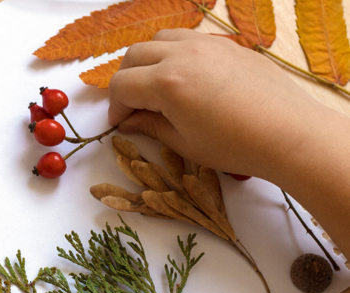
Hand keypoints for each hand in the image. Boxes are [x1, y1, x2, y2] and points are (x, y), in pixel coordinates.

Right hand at [108, 28, 349, 258]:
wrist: (287, 133)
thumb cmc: (234, 146)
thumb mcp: (183, 143)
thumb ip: (150, 126)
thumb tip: (129, 121)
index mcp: (166, 83)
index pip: (121, 85)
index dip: (114, 106)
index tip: (119, 122)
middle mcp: (182, 54)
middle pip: (135, 54)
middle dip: (125, 79)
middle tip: (131, 105)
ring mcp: (207, 44)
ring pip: (161, 38)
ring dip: (149, 59)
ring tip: (155, 85)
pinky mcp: (228, 45)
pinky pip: (189, 39)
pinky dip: (175, 53)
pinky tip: (186, 79)